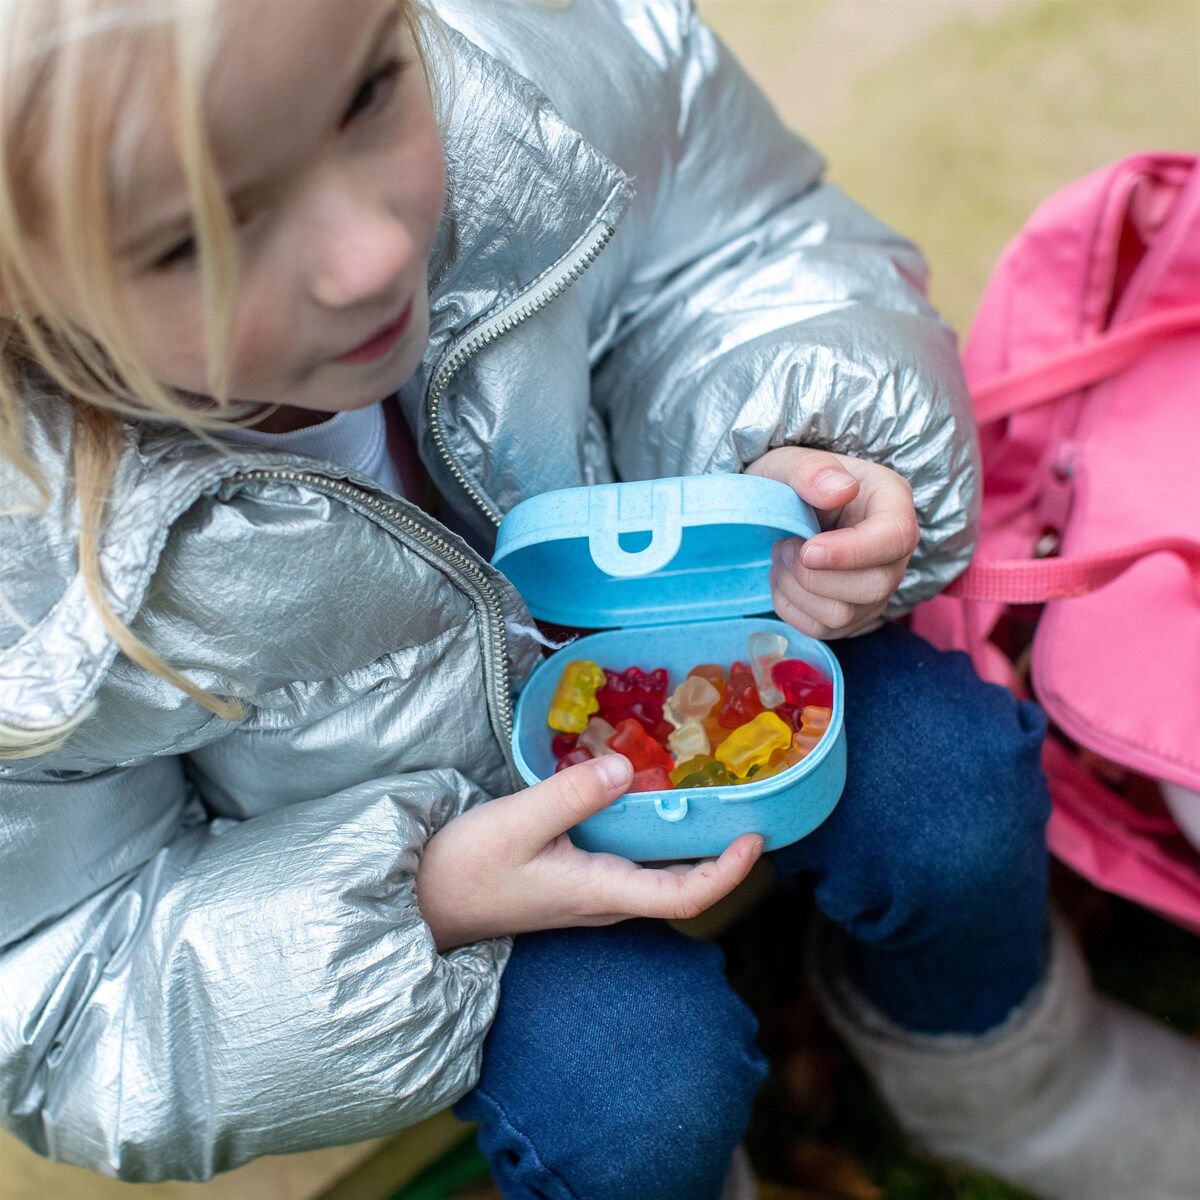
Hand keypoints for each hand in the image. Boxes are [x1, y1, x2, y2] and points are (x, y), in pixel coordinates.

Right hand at [414, 755, 763, 951]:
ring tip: (706, 788)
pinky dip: (648, 829)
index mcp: (602, 891)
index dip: (728, 871)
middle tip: (741, 797)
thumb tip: (626, 767)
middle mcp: (605, 898)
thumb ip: (573, 796)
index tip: (757, 837)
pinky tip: (642, 791)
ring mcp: (589, 891)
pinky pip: (628, 857)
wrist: (423, 900)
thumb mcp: (517, 823)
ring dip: (685, 838)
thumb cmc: (466, 869)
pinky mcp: (573, 878)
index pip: (685, 896)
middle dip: (718, 849)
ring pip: (655, 869)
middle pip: (680, 883)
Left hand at [747, 446, 919, 638]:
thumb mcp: (791, 462)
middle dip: (813, 574)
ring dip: (795, 588)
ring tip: (783, 555)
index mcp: (892, 503)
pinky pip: (820, 629)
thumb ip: (811, 470)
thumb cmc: (792, 482)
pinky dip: (789, 606)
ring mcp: (876, 590)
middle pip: (873, 586)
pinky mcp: (852, 616)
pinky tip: (785, 576)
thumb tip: (841, 490)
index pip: (895, 538)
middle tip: (786, 544)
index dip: (851, 552)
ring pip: (842, 614)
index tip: (807, 551)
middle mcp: (894, 553)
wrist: (782, 508)